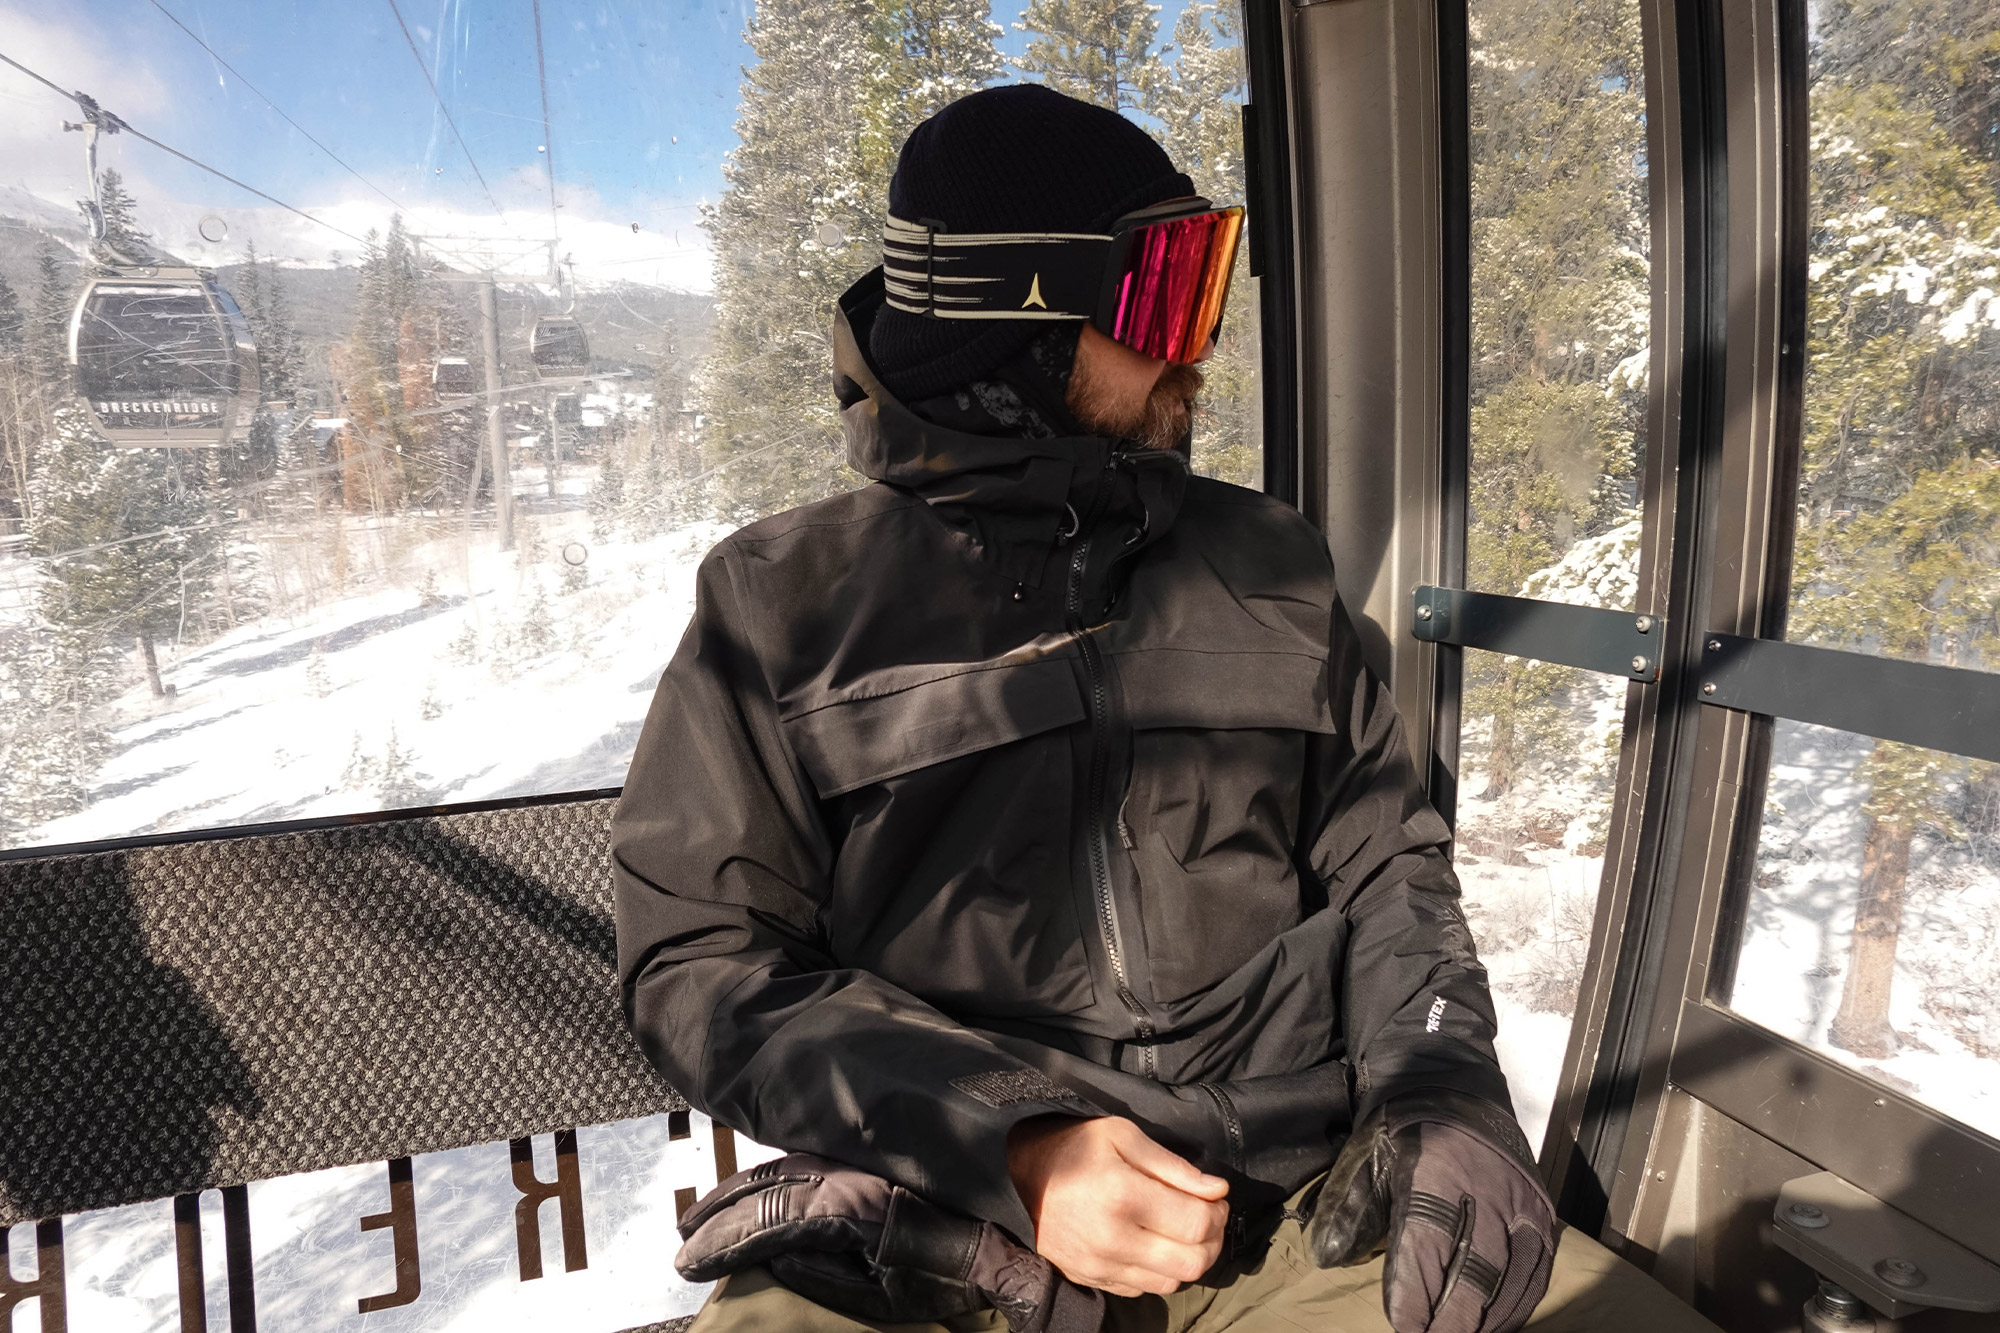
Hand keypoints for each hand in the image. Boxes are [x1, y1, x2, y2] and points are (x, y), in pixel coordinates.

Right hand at [1006, 1115, 1229, 1298]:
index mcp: (1123, 1195)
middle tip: (1207, 1217)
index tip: (1216, 1198)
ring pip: (1171, 1282)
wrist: (1022, 1173)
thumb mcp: (1124, 1136)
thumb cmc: (1077, 1146)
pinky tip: (1154, 1244)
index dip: (1218, 1212)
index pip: (1196, 1223)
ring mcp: (1099, 1265)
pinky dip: (1159, 1270)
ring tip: (1183, 1231)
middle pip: (1191, 1261)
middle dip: (1212, 1240)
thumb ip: (1174, 1166)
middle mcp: (1112, 1238)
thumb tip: (1218, 1190)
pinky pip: (1142, 1289)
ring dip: (1189, 1259)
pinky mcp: (1089, 1279)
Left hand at [1305, 1092, 1555, 1332]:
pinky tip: (1498, 1321)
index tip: (1404, 1327)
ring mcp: (1519, 1201)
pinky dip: (1519, 1301)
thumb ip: (1350, 1206)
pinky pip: (1538, 1267)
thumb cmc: (1404, 1128)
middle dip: (1452, 1318)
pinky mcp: (1541, 1209)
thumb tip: (1327, 1257)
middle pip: (1474, 1271)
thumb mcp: (1365, 1154)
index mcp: (1434, 1175)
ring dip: (1487, 1317)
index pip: (1425, 1248)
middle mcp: (1485, 1191)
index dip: (1415, 1295)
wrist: (1456, 1086)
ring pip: (1510, 1276)